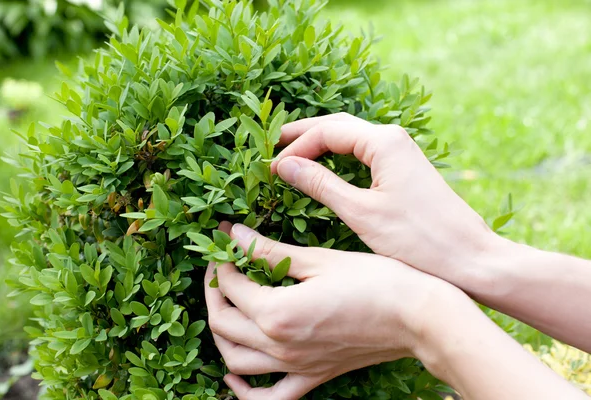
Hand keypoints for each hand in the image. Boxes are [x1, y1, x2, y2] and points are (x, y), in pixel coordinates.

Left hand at [204, 222, 464, 399]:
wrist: (418, 317)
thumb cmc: (374, 281)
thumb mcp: (319, 260)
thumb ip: (270, 252)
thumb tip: (236, 236)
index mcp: (277, 313)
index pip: (230, 287)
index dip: (222, 262)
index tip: (226, 242)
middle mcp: (279, 346)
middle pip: (222, 324)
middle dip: (215, 292)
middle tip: (223, 268)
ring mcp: (296, 367)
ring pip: (235, 362)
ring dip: (222, 334)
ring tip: (227, 308)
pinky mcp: (313, 377)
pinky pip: (269, 398)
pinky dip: (244, 393)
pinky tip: (235, 377)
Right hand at [272, 113, 496, 285]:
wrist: (468, 257)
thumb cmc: (417, 239)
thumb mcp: (361, 212)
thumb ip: (320, 184)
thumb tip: (285, 165)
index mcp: (384, 142)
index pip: (328, 131)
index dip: (296, 146)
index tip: (271, 167)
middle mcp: (394, 138)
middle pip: (338, 126)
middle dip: (304, 135)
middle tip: (272, 146)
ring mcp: (401, 152)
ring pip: (351, 138)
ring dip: (320, 144)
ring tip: (291, 154)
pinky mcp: (405, 168)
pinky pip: (364, 153)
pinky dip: (338, 157)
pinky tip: (324, 168)